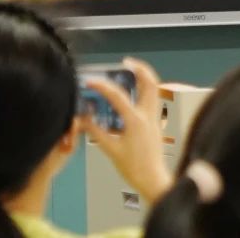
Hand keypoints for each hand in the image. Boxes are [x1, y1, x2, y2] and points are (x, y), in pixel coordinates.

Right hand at [82, 58, 170, 203]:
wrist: (152, 178)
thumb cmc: (133, 167)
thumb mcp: (110, 149)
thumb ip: (96, 132)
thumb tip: (83, 120)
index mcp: (135, 121)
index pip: (118, 96)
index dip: (102, 86)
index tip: (91, 81)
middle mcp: (148, 115)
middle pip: (150, 82)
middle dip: (140, 68)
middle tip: (126, 62)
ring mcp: (155, 117)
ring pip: (155, 89)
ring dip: (144, 77)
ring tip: (131, 71)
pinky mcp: (156, 122)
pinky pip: (153, 99)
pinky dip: (145, 90)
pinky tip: (134, 92)